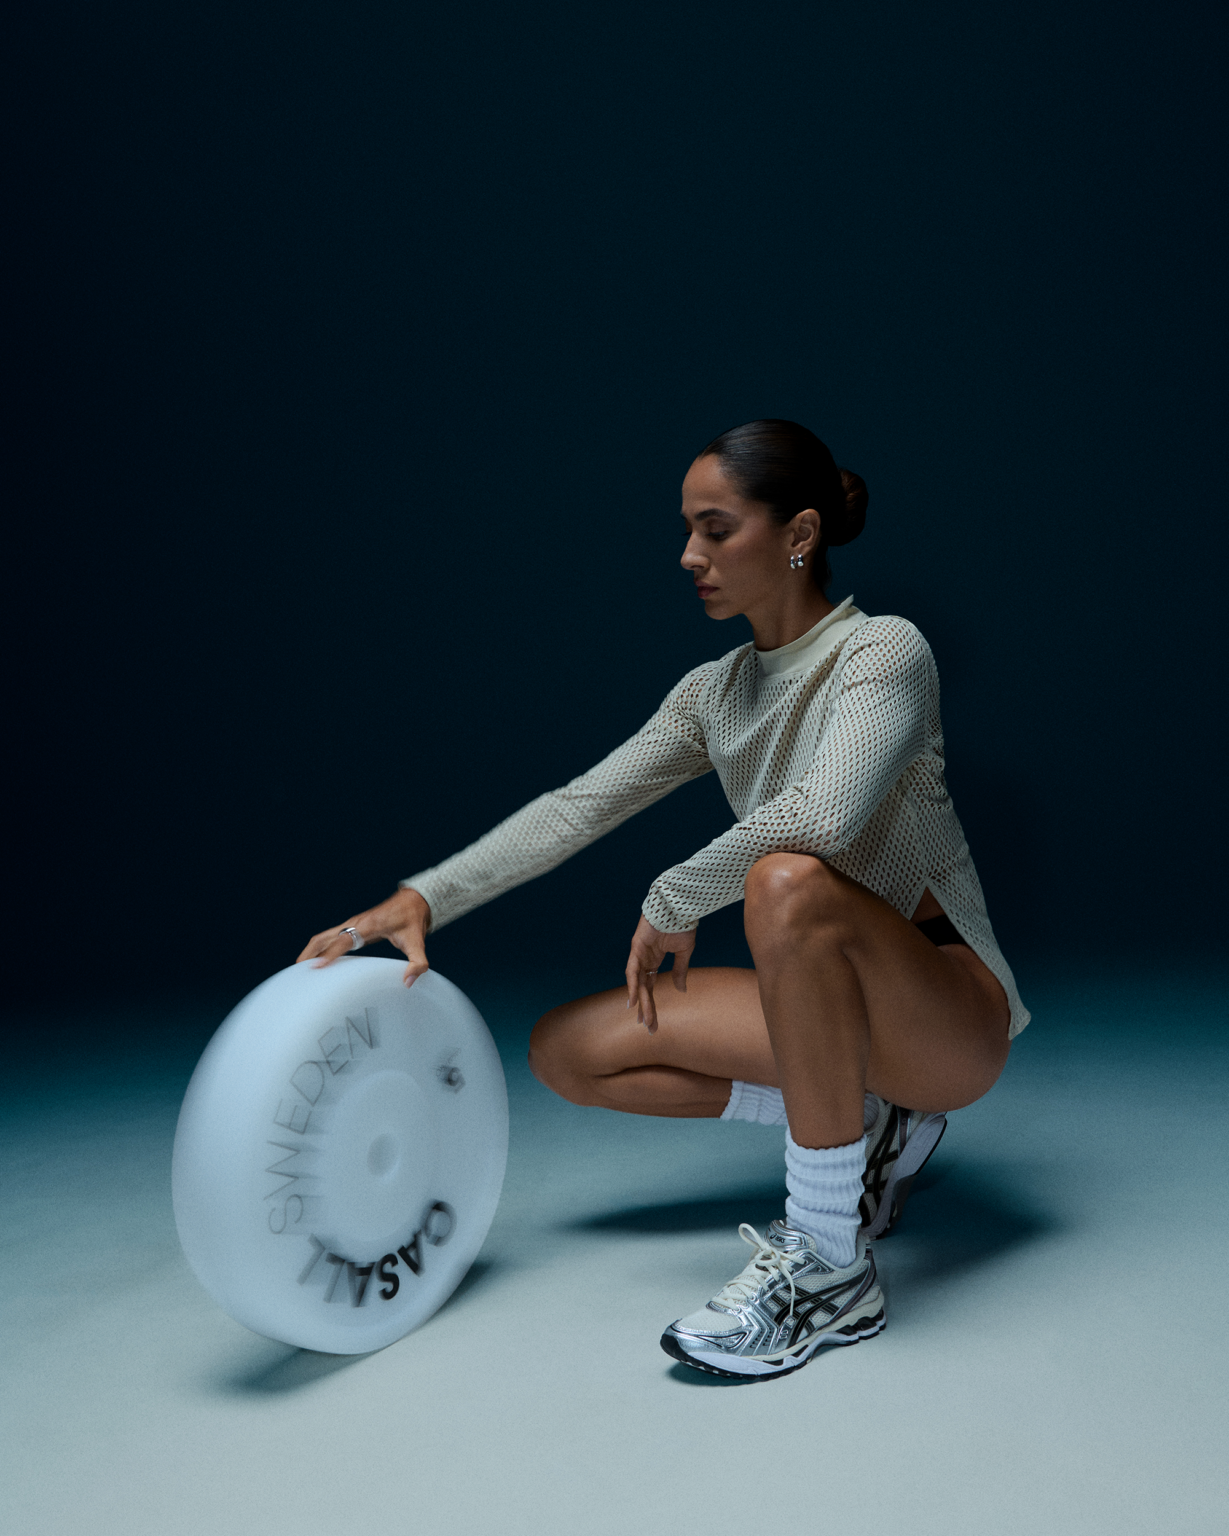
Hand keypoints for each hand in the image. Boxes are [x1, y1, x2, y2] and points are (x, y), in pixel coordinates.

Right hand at [297, 887, 431, 988]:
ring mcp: (351, 923)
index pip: (344, 941)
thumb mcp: (418, 942)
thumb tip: (408, 982)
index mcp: (368, 926)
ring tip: (299, 971)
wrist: (412, 901)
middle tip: (298, 974)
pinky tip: (315, 961)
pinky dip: (318, 948)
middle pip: (324, 938)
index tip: (316, 967)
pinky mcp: (351, 926)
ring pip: (323, 937)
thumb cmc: (412, 920)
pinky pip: (329, 937)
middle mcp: (355, 922)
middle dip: (309, 954)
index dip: (330, 954)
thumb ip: (417, 963)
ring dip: (310, 951)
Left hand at [624, 914, 695, 1032]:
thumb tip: (681, 990)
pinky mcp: (636, 947)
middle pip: (643, 989)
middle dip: (646, 1009)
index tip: (654, 1022)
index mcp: (655, 960)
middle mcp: (645, 959)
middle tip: (648, 1027)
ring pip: (638, 983)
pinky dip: (631, 985)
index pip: (650, 986)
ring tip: (643, 1019)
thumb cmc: (682, 924)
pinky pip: (632, 970)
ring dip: (640, 1002)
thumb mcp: (684, 952)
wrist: (679, 906)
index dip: (651, 1004)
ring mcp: (639, 954)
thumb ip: (680, 971)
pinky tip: (633, 1001)